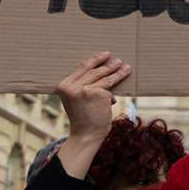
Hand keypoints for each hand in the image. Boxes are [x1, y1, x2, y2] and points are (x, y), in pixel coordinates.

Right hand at [54, 52, 129, 180]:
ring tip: (126, 67)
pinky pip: (109, 88)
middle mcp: (71, 86)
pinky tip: (118, 87)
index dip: (94, 59)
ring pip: (104, 77)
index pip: (82, 67)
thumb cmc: (82, 118)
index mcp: (62, 86)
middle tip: (118, 60)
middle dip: (107, 65)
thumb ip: (80, 85)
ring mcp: (84, 89)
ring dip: (117, 72)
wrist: (86, 135)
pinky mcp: (97, 93)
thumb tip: (100, 69)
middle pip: (94, 71)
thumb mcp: (75, 99)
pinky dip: (114, 89)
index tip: (104, 54)